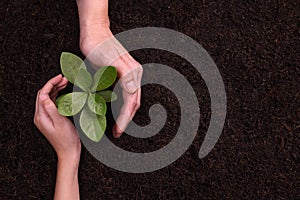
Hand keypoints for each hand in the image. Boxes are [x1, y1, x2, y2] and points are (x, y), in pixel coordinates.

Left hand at [34, 74, 80, 161]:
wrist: (69, 151)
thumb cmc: (66, 139)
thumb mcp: (60, 122)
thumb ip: (51, 108)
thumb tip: (43, 95)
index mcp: (41, 116)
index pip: (42, 94)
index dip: (50, 83)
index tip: (60, 77)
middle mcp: (41, 116)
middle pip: (44, 95)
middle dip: (53, 84)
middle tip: (64, 79)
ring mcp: (45, 117)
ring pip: (48, 98)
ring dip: (56, 89)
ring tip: (65, 83)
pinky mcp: (51, 119)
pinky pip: (52, 104)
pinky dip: (58, 96)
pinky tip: (64, 93)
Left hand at [80, 23, 142, 137]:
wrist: (94, 32)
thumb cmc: (98, 45)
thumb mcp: (110, 59)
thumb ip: (124, 74)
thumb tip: (134, 90)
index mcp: (133, 73)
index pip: (131, 101)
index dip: (125, 117)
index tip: (118, 129)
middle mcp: (134, 74)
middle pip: (133, 102)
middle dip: (126, 119)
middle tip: (117, 132)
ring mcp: (130, 74)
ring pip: (130, 100)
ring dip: (124, 113)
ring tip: (117, 125)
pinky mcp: (123, 74)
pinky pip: (124, 94)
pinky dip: (121, 105)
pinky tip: (115, 110)